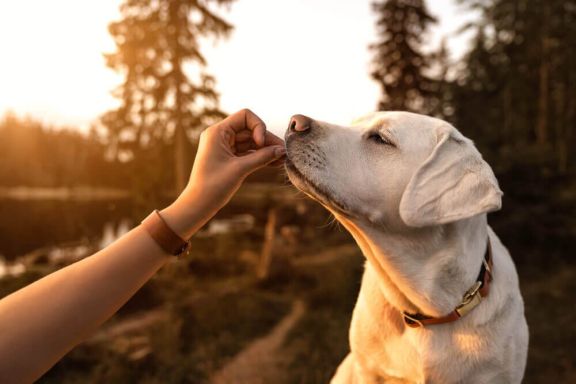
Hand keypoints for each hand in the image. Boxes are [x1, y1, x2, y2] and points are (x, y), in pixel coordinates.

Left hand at [162, 109, 284, 237]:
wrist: (198, 205)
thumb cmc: (214, 186)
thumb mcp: (240, 169)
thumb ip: (262, 157)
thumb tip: (282, 150)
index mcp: (218, 132)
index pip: (245, 116)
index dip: (258, 127)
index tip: (261, 143)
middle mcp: (220, 136)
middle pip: (250, 130)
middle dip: (267, 141)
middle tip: (284, 152)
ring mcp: (224, 147)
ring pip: (251, 142)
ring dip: (266, 150)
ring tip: (282, 159)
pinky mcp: (228, 158)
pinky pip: (247, 152)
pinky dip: (260, 157)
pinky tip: (274, 163)